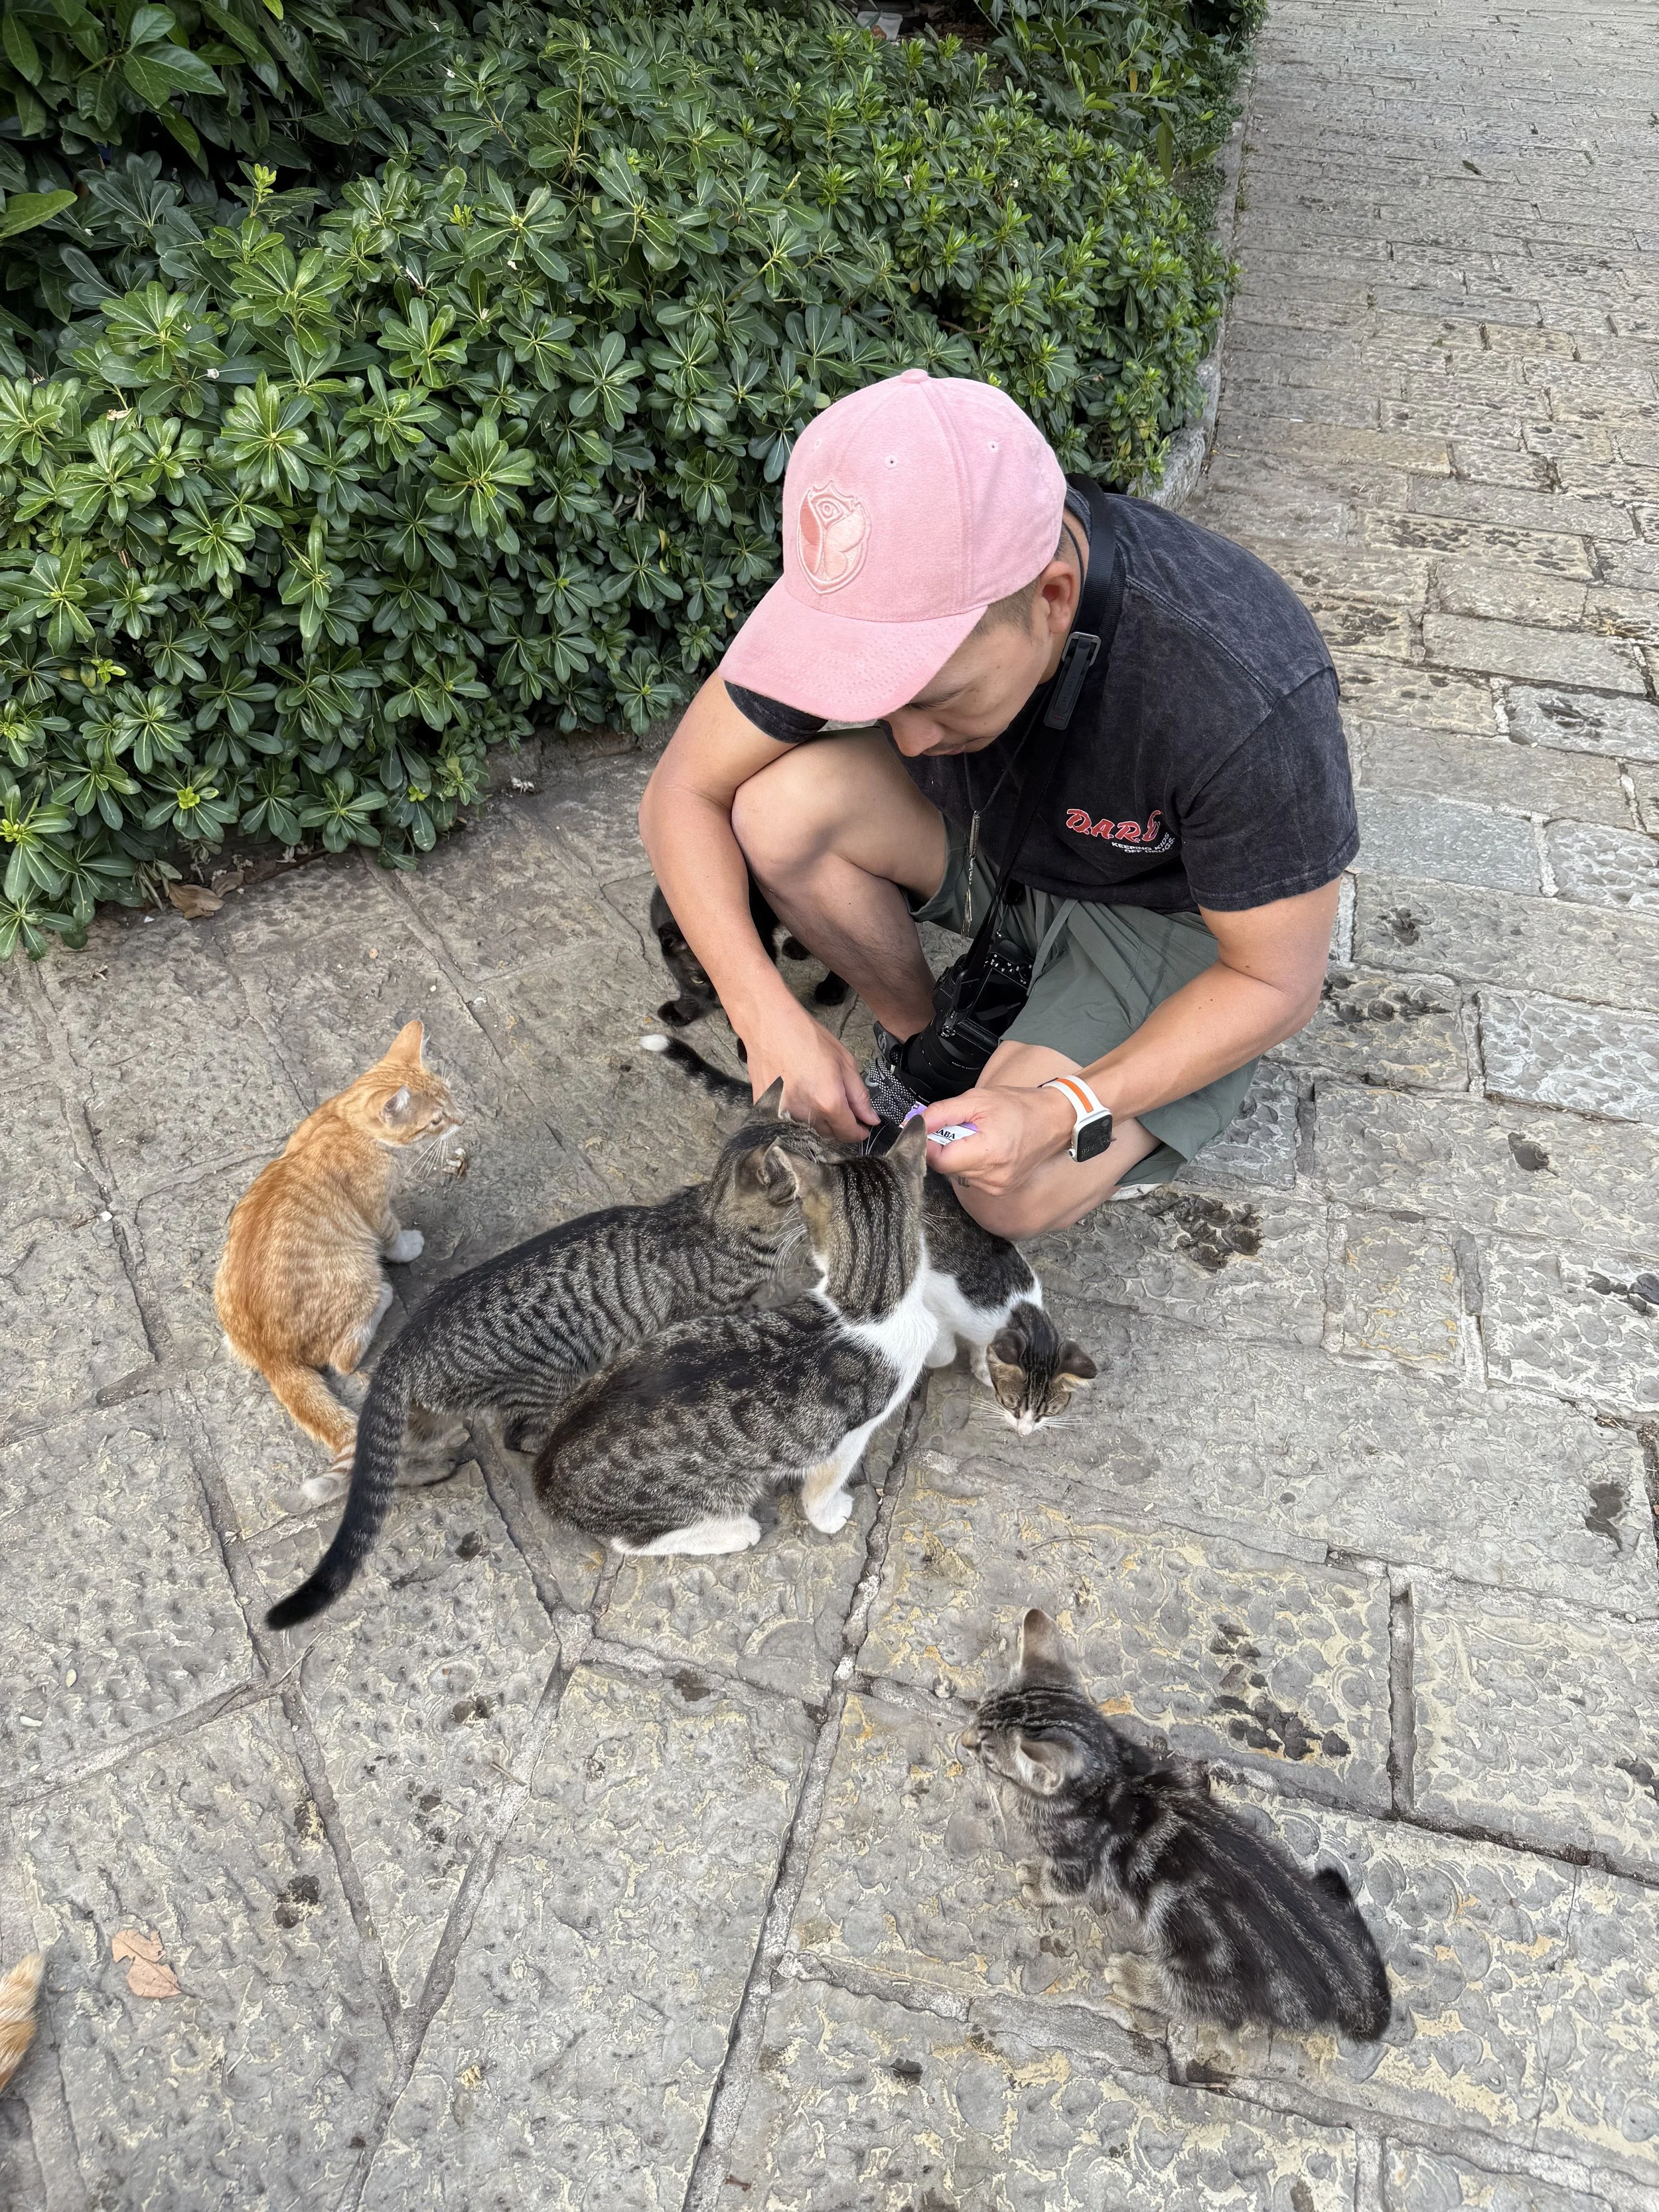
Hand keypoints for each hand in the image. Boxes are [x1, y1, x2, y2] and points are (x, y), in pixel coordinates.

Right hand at [744, 1002, 876, 1140]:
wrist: (769, 1024)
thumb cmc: (806, 1037)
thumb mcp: (844, 1062)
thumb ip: (859, 1095)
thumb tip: (871, 1119)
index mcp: (829, 1102)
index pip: (848, 1133)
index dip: (858, 1132)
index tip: (862, 1127)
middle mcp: (805, 1114)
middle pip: (828, 1134)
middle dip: (839, 1124)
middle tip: (839, 1103)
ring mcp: (783, 1114)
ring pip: (808, 1130)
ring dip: (817, 1120)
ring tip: (815, 1093)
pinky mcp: (765, 1110)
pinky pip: (788, 1121)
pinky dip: (796, 1114)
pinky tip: (797, 1092)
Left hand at [922, 1083, 1073, 1197]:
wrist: (1054, 1120)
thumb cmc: (1020, 1107)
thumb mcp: (976, 1099)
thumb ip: (941, 1113)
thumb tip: (915, 1124)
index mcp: (989, 1152)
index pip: (939, 1160)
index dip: (927, 1144)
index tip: (926, 1130)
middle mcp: (994, 1176)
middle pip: (946, 1168)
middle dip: (944, 1146)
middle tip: (959, 1126)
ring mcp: (997, 1186)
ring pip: (957, 1174)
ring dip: (958, 1155)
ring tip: (976, 1136)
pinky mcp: (1000, 1189)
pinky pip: (971, 1178)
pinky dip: (971, 1163)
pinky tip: (985, 1148)